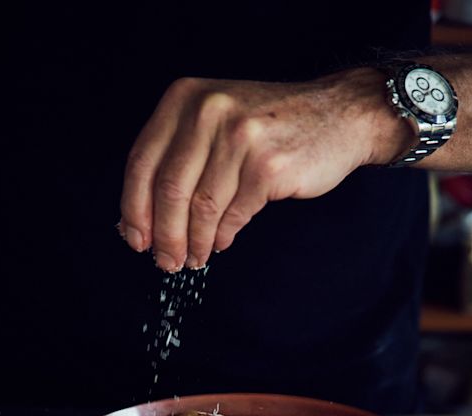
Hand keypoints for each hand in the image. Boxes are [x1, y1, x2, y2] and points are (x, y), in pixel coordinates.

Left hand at [119, 69, 412, 269]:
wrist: (338, 116)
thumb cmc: (270, 126)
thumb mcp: (216, 121)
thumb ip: (179, 157)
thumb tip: (141, 220)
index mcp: (185, 98)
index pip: (142, 162)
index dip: (134, 209)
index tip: (136, 240)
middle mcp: (209, 111)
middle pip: (169, 190)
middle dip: (164, 236)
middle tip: (166, 261)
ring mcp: (240, 138)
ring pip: (201, 208)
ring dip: (194, 243)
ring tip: (194, 259)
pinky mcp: (268, 166)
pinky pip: (233, 214)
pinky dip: (223, 236)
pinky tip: (221, 242)